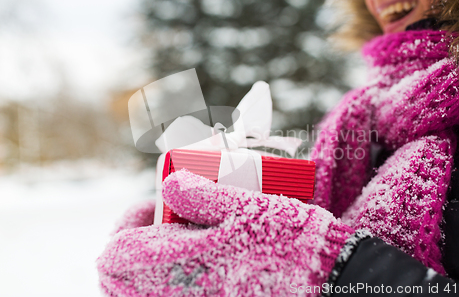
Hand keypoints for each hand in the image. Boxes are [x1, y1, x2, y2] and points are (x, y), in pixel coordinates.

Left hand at [97, 170, 354, 295]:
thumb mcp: (247, 205)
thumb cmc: (289, 240)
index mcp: (179, 267)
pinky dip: (169, 281)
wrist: (326, 280)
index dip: (128, 223)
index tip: (156, 204)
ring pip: (143, 292)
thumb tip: (170, 186)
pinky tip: (202, 260)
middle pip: (121, 280)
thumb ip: (203, 195)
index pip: (117, 253)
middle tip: (167, 221)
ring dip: (150, 263)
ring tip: (183, 239)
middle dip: (135, 245)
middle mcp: (180, 295)